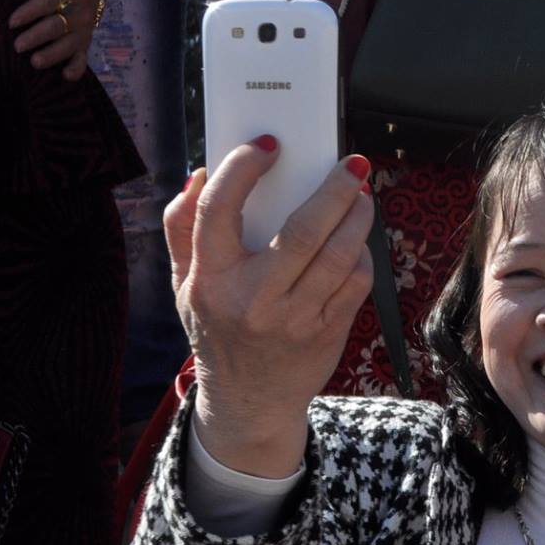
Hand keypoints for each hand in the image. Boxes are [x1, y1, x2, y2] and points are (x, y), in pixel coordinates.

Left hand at [8, 0, 102, 80]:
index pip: (48, 2)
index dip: (30, 12)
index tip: (11, 22)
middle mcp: (81, 14)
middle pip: (56, 27)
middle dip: (37, 37)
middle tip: (17, 46)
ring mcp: (84, 32)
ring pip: (67, 46)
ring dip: (52, 55)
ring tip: (35, 63)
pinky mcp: (85, 45)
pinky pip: (83, 59)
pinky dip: (76, 69)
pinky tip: (65, 77)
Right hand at [163, 139, 374, 474]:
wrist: (250, 400)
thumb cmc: (216, 328)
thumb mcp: (183, 283)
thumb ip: (182, 227)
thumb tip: (203, 171)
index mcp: (210, 279)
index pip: (219, 209)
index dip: (244, 168)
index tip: (269, 144)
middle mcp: (253, 299)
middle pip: (302, 231)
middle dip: (334, 190)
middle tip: (351, 164)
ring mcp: (296, 319)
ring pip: (339, 255)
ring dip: (358, 217)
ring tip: (362, 194)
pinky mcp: (328, 332)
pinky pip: (356, 283)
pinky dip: (362, 254)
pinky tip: (357, 239)